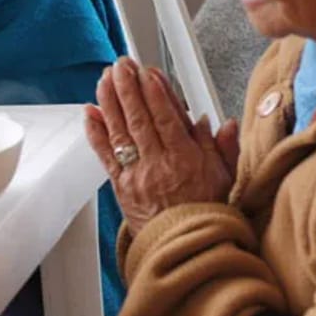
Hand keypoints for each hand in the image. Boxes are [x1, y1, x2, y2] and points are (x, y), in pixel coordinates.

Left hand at [85, 57, 238, 236]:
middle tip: (122, 65)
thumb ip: (223, 147)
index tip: (147, 73)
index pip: (167, 118)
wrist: (185, 249)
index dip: (155, 93)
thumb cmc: (206, 213)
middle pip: (140, 119)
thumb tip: (222, 123)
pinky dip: (96, 133)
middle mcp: (158, 165)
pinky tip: (90, 112)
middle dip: (129, 88)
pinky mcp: (121, 186)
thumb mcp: (225, 178)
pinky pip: (105, 156)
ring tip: (105, 78)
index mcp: (186, 159)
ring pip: (120, 131)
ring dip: (110, 101)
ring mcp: (136, 175)